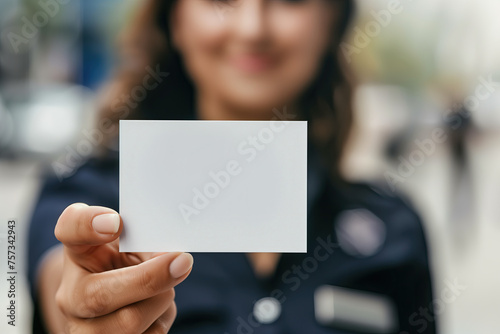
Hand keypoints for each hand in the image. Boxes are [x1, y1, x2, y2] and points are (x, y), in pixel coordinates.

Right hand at [53, 203, 192, 332]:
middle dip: (149, 278)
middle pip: (99, 296)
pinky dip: (161, 319)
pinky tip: (157, 309)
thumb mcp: (133, 241)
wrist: (117, 296)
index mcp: (78, 251)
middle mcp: (70, 294)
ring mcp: (82, 329)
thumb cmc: (127, 262)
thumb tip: (175, 258)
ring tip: (164, 288)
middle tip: (182, 261)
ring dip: (160, 300)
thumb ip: (146, 237)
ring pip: (129, 323)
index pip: (70, 230)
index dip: (88, 225)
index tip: (114, 223)